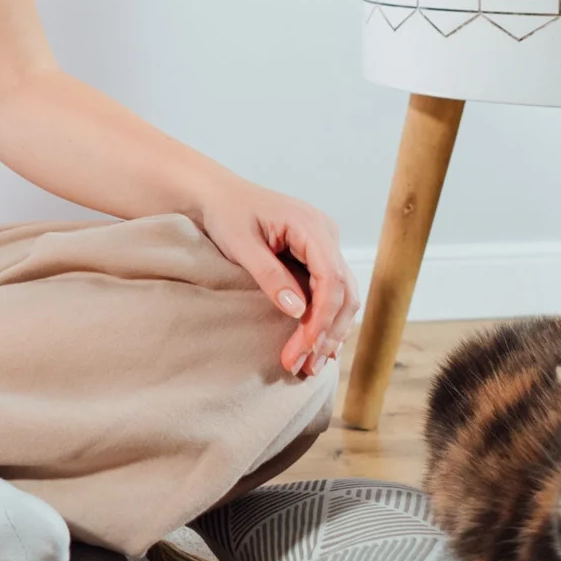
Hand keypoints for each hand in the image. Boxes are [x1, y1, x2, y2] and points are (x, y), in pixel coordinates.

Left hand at [193, 181, 357, 379]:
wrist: (217, 195)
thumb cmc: (225, 214)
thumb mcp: (240, 244)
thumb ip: (269, 276)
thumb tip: (297, 311)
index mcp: (310, 225)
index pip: (332, 278)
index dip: (322, 317)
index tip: (305, 347)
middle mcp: (326, 234)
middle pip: (344, 291)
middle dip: (328, 333)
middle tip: (305, 366)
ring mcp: (325, 245)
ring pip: (343, 296)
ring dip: (329, 332)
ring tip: (309, 366)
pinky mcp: (316, 257)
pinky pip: (330, 292)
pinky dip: (324, 320)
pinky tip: (314, 347)